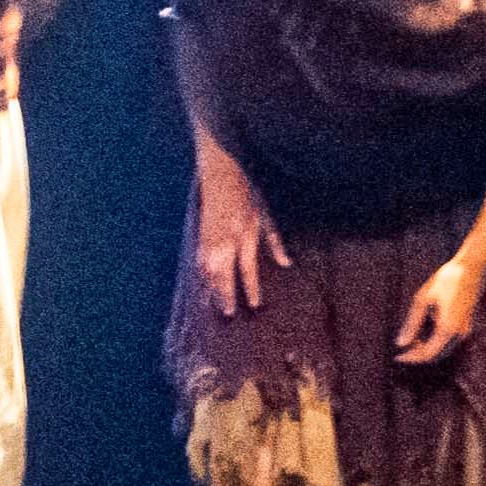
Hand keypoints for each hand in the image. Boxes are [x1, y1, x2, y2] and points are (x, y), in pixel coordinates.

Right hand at [195, 180, 288, 319]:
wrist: (220, 171)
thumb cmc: (246, 190)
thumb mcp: (265, 214)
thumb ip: (274, 241)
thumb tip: (286, 263)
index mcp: (243, 235)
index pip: (247, 269)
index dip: (251, 288)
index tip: (254, 305)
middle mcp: (224, 240)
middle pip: (222, 275)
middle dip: (224, 294)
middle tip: (227, 313)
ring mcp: (209, 238)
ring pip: (207, 269)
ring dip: (209, 288)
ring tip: (208, 304)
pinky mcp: (200, 234)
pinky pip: (199, 261)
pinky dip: (200, 274)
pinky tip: (201, 282)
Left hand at [395, 252, 485, 363]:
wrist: (470, 270)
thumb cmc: (445, 282)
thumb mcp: (422, 300)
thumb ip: (412, 324)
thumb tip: (401, 344)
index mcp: (448, 329)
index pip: (428, 354)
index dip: (412, 358)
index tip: (397, 357)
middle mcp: (460, 334)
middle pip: (437, 355)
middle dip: (419, 354)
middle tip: (402, 349)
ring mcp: (466, 331)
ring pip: (444, 350)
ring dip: (427, 348)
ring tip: (411, 339)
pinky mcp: (467, 326)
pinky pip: (449, 341)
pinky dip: (436, 341)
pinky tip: (424, 331)